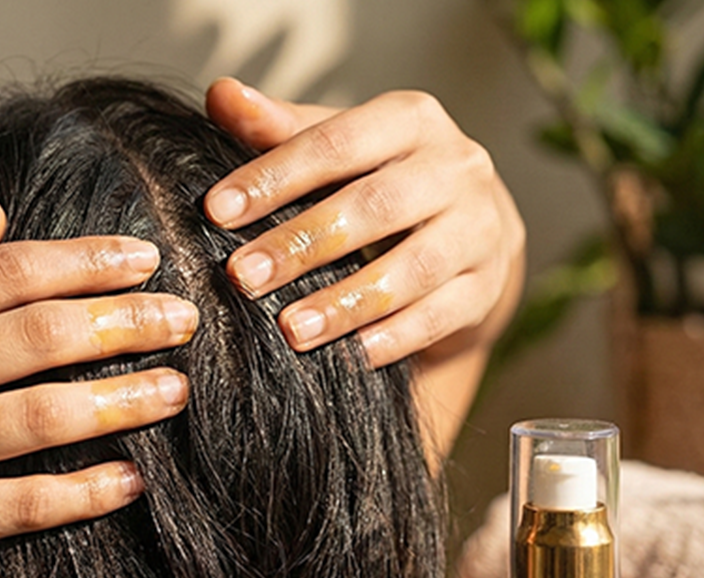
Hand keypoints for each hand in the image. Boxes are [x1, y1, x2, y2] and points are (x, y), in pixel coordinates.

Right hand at [0, 202, 195, 577]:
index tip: (144, 261)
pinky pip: (19, 506)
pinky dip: (82, 495)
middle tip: (185, 318)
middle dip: (124, 322)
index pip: (4, 273)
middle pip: (38, 336)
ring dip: (122, 401)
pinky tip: (132, 483)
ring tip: (177, 389)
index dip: (84, 262)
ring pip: (42, 416)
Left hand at [204, 78, 524, 370]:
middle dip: (303, 244)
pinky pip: (440, 316)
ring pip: (413, 269)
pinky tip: (352, 356)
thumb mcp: (341, 148)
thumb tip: (221, 95)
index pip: (337, 142)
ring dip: (347, 303)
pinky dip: (395, 338)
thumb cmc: (387, 181)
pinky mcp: (486, 286)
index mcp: (412, 120)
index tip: (217, 211)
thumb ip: (281, 130)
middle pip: (375, 206)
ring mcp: (479, 229)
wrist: (471, 230)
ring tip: (292, 331)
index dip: (274, 176)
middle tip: (245, 278)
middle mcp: (456, 167)